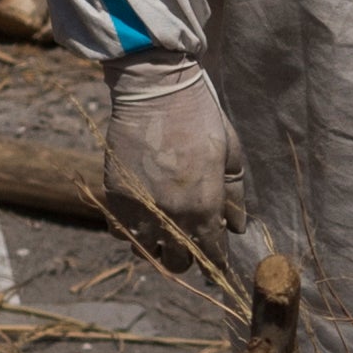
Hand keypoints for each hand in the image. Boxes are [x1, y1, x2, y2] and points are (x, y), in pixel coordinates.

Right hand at [101, 50, 243, 248]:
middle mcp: (171, 216)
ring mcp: (139, 208)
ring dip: (156, 248)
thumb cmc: (200, 115)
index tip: (215, 260)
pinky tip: (140, 216)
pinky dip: (130, 231)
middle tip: (189, 245)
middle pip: (177, 263)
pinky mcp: (115, 196)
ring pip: (146, 252)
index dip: (215, 262)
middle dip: (187, 259)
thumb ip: (235, 194)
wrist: (155, 89)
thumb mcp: (229, 153)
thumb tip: (236, 226)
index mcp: (204, 206)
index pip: (211, 255)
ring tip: (162, 233)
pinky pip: (120, 232)